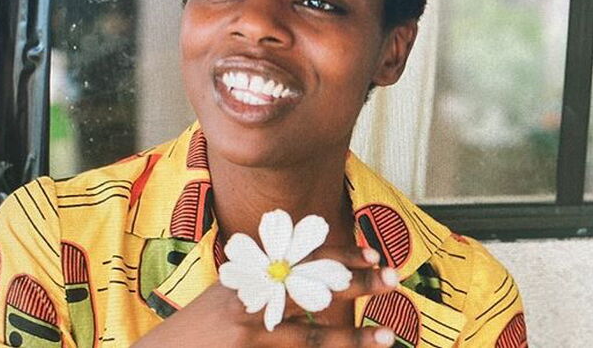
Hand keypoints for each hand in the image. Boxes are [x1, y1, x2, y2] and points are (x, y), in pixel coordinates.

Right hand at [131, 245, 399, 346]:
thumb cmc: (199, 328)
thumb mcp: (230, 293)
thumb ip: (265, 282)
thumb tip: (312, 271)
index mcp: (251, 274)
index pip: (304, 256)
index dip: (343, 254)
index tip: (374, 254)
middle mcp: (251, 298)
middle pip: (314, 288)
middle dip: (358, 282)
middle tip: (393, 279)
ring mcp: (248, 331)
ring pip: (312, 336)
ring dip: (352, 337)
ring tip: (387, 336)